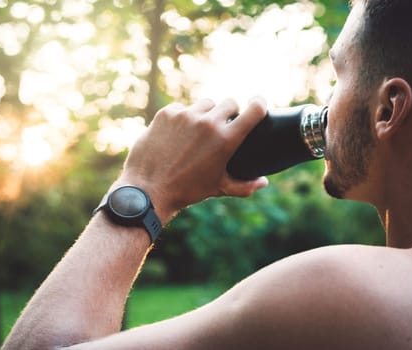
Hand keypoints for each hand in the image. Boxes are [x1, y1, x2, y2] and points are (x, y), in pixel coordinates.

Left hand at [117, 97, 268, 222]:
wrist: (148, 189)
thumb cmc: (187, 190)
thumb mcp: (219, 188)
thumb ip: (245, 186)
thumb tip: (263, 182)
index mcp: (226, 140)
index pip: (254, 110)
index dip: (260, 104)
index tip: (258, 104)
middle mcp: (208, 123)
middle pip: (229, 102)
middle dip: (230, 112)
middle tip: (223, 125)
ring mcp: (186, 116)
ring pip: (206, 103)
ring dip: (206, 114)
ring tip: (199, 131)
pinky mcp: (167, 113)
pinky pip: (182, 108)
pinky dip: (183, 118)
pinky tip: (178, 135)